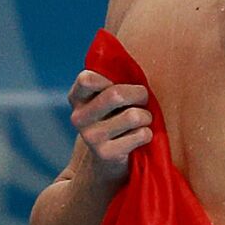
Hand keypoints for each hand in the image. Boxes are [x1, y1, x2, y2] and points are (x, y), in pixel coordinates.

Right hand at [67, 70, 152, 186]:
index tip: (119, 86)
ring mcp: (91, 137)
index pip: (87, 78)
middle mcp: (78, 117)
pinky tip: (140, 137)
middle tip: (144, 99)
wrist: (105, 164)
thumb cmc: (114, 121)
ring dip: (146, 116)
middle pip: (115, 94)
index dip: (110, 79)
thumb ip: (112, 82)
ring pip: (133, 116)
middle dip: (139, 94)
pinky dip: (147, 134)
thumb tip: (133, 60)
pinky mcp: (106, 154)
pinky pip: (141, 134)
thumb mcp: (107, 100)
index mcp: (77, 98)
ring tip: (143, 120)